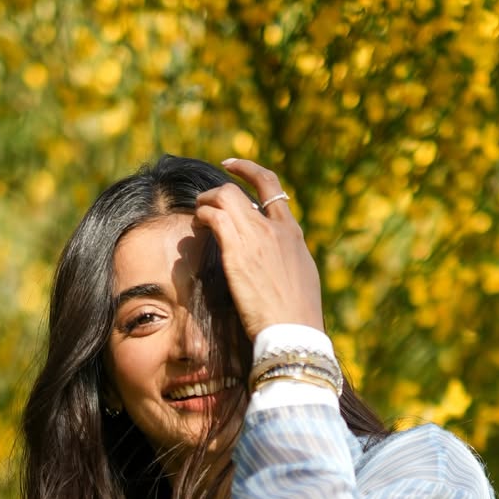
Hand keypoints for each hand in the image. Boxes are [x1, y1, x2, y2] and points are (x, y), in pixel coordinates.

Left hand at [193, 158, 324, 340]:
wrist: (294, 332)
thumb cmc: (297, 316)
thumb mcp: (301, 279)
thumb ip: (288, 260)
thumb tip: (278, 261)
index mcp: (293, 234)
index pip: (272, 187)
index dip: (249, 170)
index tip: (231, 166)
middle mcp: (276, 229)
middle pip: (242, 189)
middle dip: (218, 190)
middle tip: (204, 202)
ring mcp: (257, 238)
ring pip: (224, 197)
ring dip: (205, 203)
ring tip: (198, 218)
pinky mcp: (238, 252)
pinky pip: (214, 218)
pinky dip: (202, 217)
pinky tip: (197, 228)